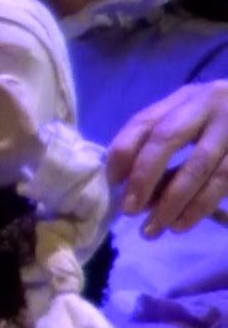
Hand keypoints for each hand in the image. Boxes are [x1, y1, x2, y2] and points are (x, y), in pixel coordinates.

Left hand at [108, 80, 227, 236]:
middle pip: (167, 138)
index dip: (123, 152)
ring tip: (153, 228)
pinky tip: (183, 224)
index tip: (112, 184)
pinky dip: (199, 206)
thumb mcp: (189, 125)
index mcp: (184, 98)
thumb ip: (159, 149)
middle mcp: (208, 105)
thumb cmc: (219, 127)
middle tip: (129, 210)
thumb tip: (129, 190)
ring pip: (198, 166)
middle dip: (143, 177)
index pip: (144, 121)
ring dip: (171, 202)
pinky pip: (222, 182)